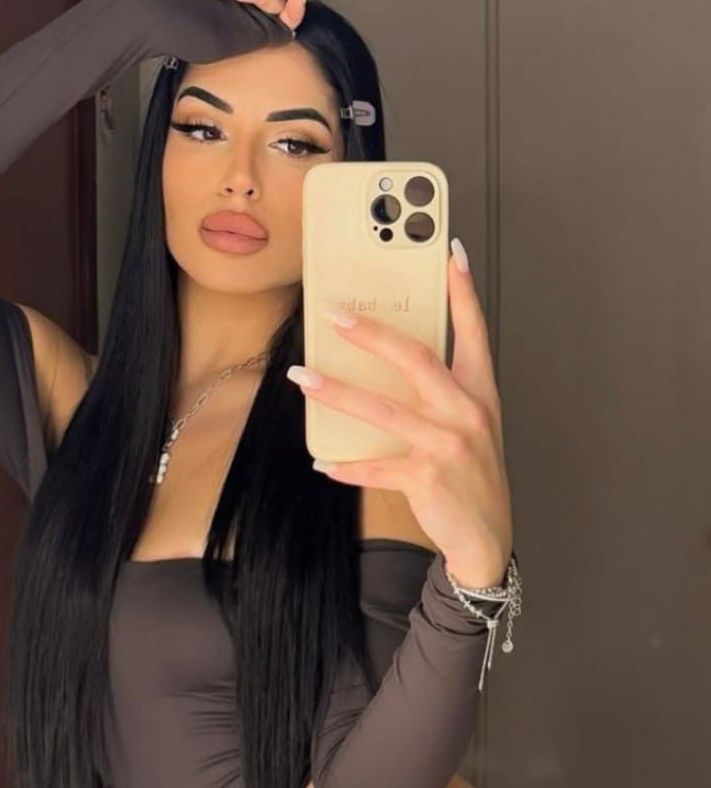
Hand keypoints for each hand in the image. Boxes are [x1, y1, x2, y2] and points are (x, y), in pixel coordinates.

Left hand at [286, 245, 512, 587]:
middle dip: (371, 333)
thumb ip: (444, 392)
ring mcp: (447, 445)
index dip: (461, 290)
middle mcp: (466, 412)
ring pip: (383, 410)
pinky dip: (346, 465)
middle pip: (415, 358)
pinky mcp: (427, 478)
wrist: (486, 537)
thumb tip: (391, 358)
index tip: (448, 250)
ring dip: (336, 392)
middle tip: (334, 314)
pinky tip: (323, 461)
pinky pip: (376, 467)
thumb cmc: (472, 475)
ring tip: (301, 377)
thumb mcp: (471, 426)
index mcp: (479, 392)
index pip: (473, 329)